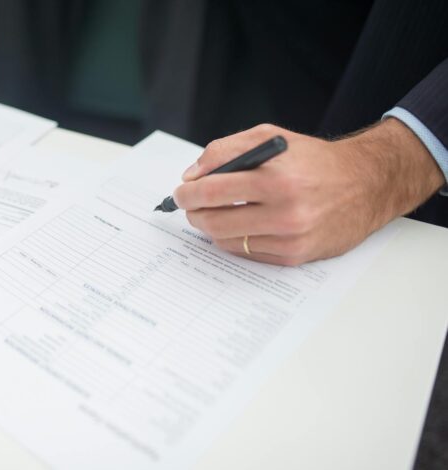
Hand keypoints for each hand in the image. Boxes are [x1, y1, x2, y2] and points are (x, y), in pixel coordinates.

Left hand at [172, 120, 445, 264]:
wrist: (366, 184)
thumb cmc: (314, 160)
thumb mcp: (271, 138)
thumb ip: (225, 150)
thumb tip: (191, 175)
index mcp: (276, 177)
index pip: (212, 191)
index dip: (187, 194)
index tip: (181, 192)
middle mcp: (285, 211)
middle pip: (214, 221)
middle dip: (194, 213)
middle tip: (191, 206)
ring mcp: (290, 238)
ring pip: (227, 241)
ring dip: (212, 228)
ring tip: (215, 214)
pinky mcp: (296, 256)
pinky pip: (247, 253)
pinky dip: (235, 240)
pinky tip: (240, 226)